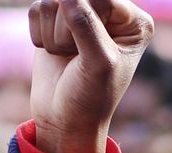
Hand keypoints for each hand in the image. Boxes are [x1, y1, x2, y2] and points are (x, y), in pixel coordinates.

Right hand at [29, 0, 152, 152]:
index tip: (91, 52)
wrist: (65, 121)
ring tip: (68, 58)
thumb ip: (85, 23)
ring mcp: (81, 13)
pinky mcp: (54, 19)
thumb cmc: (91, 98)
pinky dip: (40, 36)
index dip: (88, 22)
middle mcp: (110, 12)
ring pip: (52, 1)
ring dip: (54, 36)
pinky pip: (37, 9)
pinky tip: (54, 54)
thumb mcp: (98, 63)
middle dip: (68, 30)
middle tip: (78, 58)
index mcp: (135, 22)